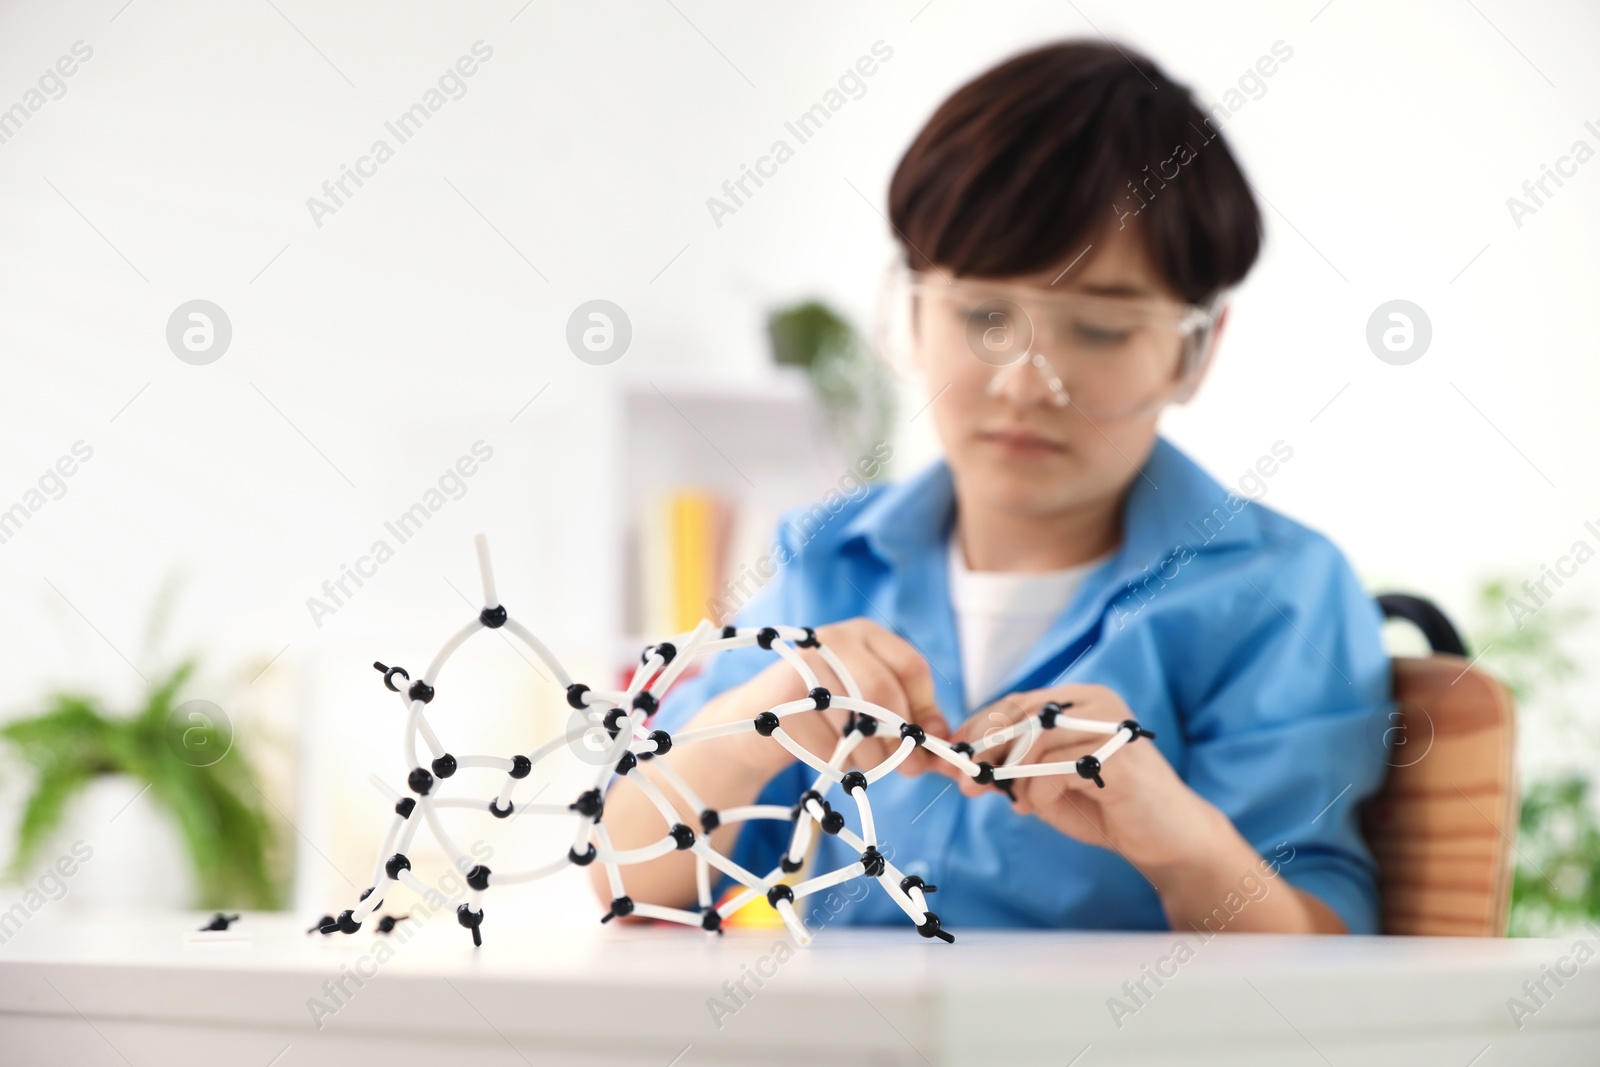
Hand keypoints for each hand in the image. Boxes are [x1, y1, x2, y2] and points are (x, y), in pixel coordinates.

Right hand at [683, 618, 951, 781]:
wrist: (754, 727)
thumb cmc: (827, 720)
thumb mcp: (874, 714)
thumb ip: (914, 724)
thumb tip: (949, 747)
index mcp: (867, 635)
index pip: (912, 667)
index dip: (925, 712)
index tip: (928, 744)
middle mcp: (837, 639)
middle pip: (885, 693)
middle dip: (901, 740)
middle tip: (908, 770)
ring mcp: (806, 664)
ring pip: (859, 719)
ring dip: (871, 757)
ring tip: (863, 765)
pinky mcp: (783, 696)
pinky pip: (828, 739)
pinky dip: (838, 761)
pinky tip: (831, 759)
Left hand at [942, 684, 1225, 875]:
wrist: (1164, 839)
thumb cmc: (1102, 807)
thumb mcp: (1044, 783)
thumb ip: (1009, 767)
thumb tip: (958, 762)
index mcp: (1077, 701)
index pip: (1016, 702)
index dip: (979, 727)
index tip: (954, 755)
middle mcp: (1094, 703)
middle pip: (1022, 714)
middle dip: (986, 750)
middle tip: (966, 783)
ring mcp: (1110, 725)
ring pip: (1037, 739)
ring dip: (1014, 776)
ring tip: (1017, 803)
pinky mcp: (1120, 755)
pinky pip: (1059, 768)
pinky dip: (1038, 790)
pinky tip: (1037, 808)